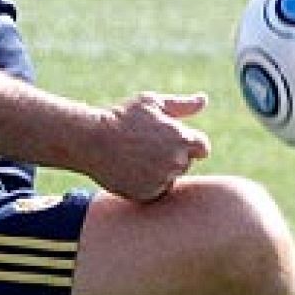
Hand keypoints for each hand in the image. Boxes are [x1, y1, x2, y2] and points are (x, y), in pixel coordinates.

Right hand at [92, 92, 212, 202]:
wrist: (91, 141)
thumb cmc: (122, 116)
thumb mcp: (152, 103)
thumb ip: (182, 105)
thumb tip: (203, 100)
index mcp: (182, 139)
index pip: (202, 148)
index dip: (189, 141)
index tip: (170, 137)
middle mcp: (175, 162)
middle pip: (186, 162)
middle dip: (173, 155)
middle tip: (147, 144)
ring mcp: (161, 180)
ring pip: (170, 177)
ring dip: (161, 170)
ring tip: (137, 156)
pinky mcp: (146, 195)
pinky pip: (156, 190)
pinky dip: (147, 183)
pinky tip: (131, 169)